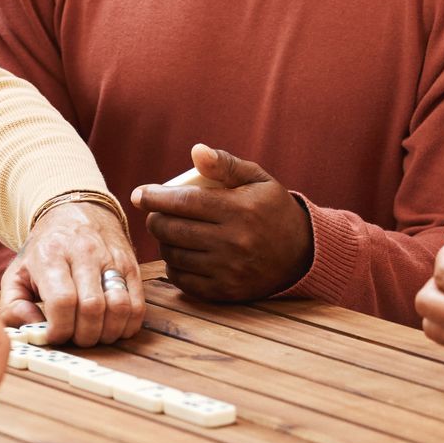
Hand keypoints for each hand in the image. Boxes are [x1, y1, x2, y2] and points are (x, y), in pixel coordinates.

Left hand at [0, 200, 144, 345]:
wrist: (75, 213)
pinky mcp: (132, 266)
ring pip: (119, 307)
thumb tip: (33, 330)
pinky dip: (127, 325)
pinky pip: (137, 305)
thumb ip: (12, 307)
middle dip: (83, 335)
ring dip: (107, 332)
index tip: (55, 336)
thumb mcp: (16, 274)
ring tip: (94, 334)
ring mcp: (112, 259)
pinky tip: (112, 326)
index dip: (60, 329)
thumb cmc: (45, 251)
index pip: (62, 301)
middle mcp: (84, 254)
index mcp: (51, 255)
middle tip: (75, 338)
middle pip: (92, 308)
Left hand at [129, 144, 312, 301]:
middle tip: (155, 214)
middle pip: (173, 230)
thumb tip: (195, 150)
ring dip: (163, 242)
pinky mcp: (226, 292)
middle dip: (155, 219)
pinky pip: (183, 280)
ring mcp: (229, 270)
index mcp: (240, 210)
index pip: (184, 202)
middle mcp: (234, 242)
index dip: (155, 197)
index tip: (140, 194)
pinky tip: (178, 255)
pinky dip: (174, 267)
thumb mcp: (257, 179)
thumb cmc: (273, 209)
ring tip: (168, 232)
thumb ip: (225, 164)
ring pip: (174, 256)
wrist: (303, 254)